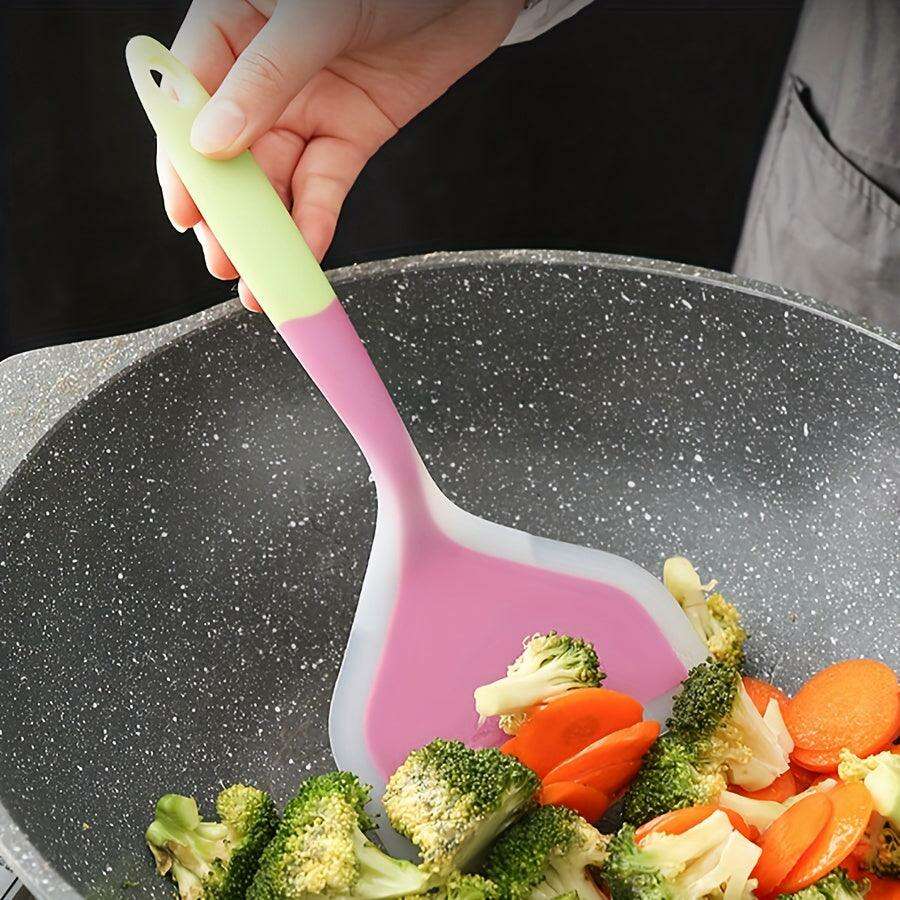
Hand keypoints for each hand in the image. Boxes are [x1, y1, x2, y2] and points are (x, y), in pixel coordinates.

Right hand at [159, 0, 521, 309]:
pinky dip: (316, 220)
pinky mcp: (351, 133)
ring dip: (269, 232)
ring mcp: (308, 108)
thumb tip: (211, 142)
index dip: (184, 161)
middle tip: (227, 263)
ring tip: (262, 281)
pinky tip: (307, 250)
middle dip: (229, 214)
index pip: (190, 103)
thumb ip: (266, 77)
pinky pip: (325, 185)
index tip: (186, 211)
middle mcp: (263, 76)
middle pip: (232, 156)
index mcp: (232, 27)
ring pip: (277, 181)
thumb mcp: (317, 13)